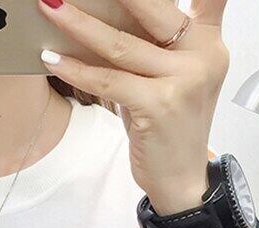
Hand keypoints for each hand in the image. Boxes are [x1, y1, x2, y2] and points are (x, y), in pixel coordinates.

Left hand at [38, 0, 229, 213]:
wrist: (181, 179)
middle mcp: (202, 55)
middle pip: (152, 8)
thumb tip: (102, 16)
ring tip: (49, 8)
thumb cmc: (167, 127)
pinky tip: (53, 59)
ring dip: (78, 25)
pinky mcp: (159, 105)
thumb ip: (153, 45)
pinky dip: (76, 70)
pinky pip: (108, 80)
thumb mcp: (168, 78)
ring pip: (120, 44)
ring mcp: (183, 80)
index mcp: (208, 41)